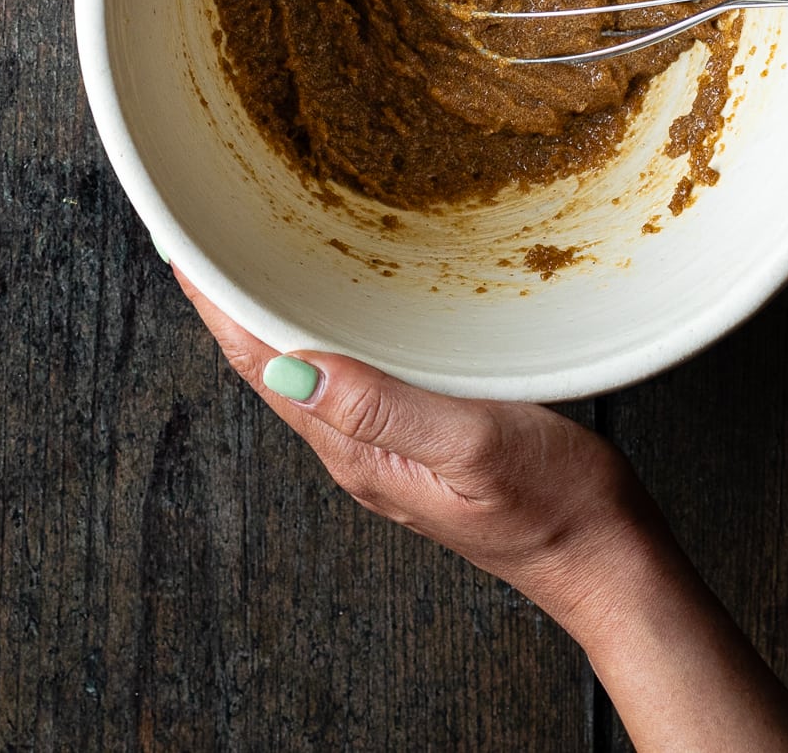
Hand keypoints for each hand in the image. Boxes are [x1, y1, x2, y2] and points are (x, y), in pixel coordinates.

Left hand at [176, 268, 787, 751]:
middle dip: (231, 299)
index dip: (216, 303)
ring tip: (251, 254)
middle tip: (207, 231)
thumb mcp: (473, 444)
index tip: (184, 246)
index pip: (260, 364)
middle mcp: (354, 446)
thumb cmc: (553, 502)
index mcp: (355, 448)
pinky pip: (348, 372)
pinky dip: (323, 327)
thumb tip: (293, 369)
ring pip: (305, 365)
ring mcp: (383, 444)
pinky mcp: (415, 436)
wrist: (603, 556)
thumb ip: (385, 406)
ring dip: (271, 311)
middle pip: (269, 361)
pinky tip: (335, 302)